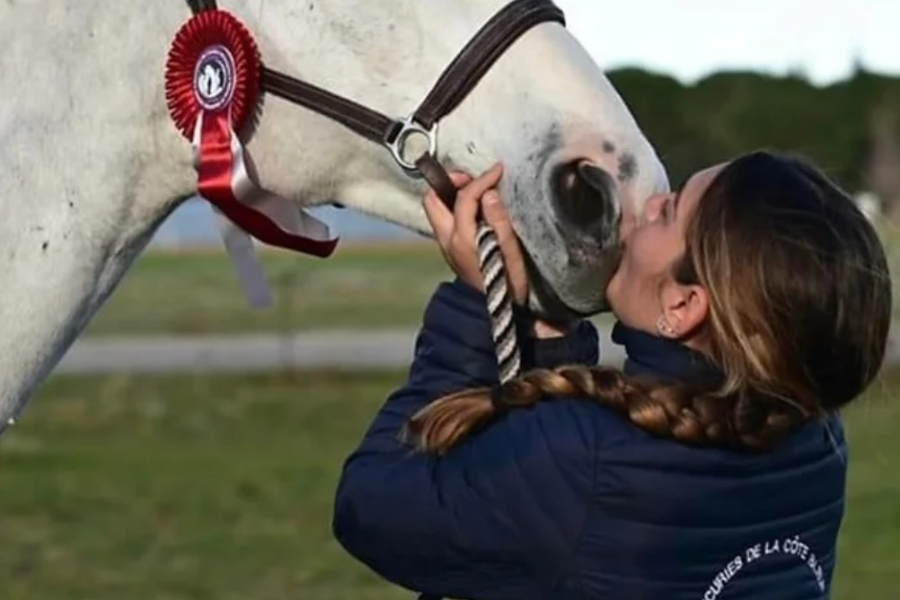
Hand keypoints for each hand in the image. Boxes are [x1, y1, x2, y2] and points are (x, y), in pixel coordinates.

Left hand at [423, 163, 528, 305]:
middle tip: (474, 180)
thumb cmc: (508, 284)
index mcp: (462, 239)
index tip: (498, 171)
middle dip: (451, 183)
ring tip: (478, 192)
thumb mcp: (511, 253)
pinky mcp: (451, 249)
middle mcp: (447, 240)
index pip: (464, 197)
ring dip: (453, 195)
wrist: (497, 313)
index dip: (481, 180)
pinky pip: (446, 219)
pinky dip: (457, 207)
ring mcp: (446, 245)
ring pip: (437, 209)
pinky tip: (477, 209)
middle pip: (432, 200)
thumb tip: (489, 194)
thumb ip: (499, 222)